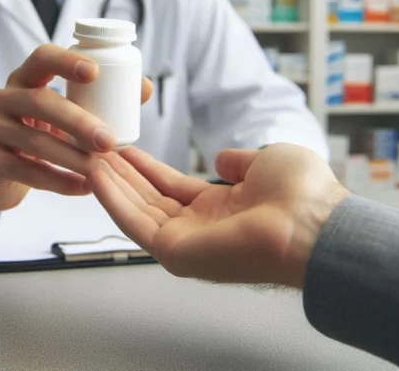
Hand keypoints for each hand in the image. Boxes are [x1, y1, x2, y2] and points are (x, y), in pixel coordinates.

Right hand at [0, 44, 152, 211]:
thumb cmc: (41, 132)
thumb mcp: (66, 112)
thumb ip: (101, 99)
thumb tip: (143, 89)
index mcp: (26, 78)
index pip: (42, 57)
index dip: (66, 61)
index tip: (95, 72)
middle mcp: (5, 98)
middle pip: (40, 102)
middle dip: (78, 121)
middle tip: (108, 140)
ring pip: (35, 140)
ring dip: (72, 156)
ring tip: (99, 168)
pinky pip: (28, 171)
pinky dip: (60, 181)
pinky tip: (84, 187)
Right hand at [89, 144, 348, 288]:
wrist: (313, 223)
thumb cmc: (303, 194)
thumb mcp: (267, 163)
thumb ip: (239, 162)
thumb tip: (222, 159)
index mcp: (222, 208)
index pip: (172, 187)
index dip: (147, 166)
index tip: (123, 147)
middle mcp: (200, 228)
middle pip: (148, 198)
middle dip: (120, 172)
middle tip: (93, 147)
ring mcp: (186, 242)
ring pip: (135, 209)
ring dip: (109, 182)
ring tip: (84, 154)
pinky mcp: (175, 252)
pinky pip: (134, 223)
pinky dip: (112, 197)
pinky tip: (95, 172)